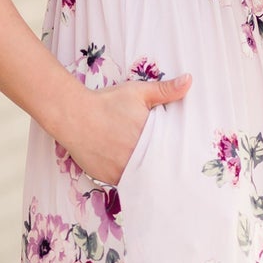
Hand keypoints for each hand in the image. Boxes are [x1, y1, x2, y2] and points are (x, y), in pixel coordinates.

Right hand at [61, 72, 192, 185]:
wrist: (73, 114)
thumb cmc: (106, 102)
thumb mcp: (138, 92)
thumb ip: (165, 90)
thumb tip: (190, 80)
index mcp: (149, 139)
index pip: (170, 154)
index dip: (175, 155)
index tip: (181, 157)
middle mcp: (137, 159)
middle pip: (157, 168)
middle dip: (161, 166)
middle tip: (167, 166)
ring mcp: (122, 171)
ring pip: (142, 178)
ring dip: (146, 175)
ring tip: (152, 172)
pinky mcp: (108, 178)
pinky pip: (125, 183)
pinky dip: (129, 178)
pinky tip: (133, 173)